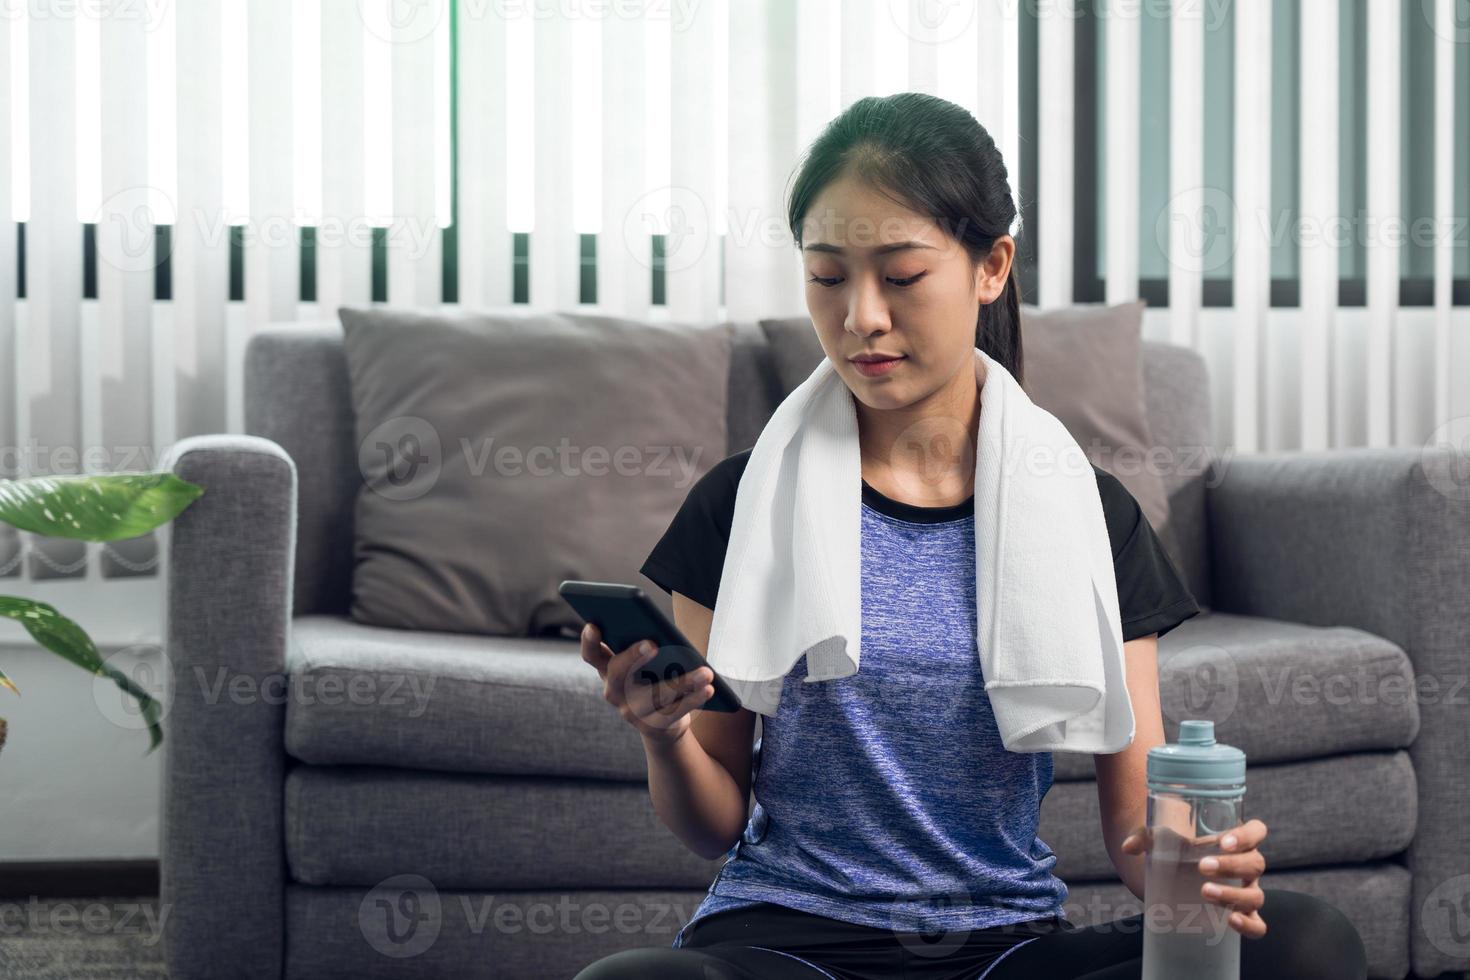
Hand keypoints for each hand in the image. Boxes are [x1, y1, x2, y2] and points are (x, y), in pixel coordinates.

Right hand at [579, 621, 714, 746]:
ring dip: (683, 682)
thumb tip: (663, 636)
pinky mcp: (652, 726)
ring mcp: (630, 711)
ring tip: (705, 672)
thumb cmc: (655, 678)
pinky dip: (693, 699)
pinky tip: (709, 689)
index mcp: (609, 668)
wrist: (663, 722)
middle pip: (617, 672)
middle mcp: (614, 691)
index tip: (594, 625)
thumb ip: (646, 647)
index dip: (589, 641)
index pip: (592, 654)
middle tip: (653, 643)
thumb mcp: (647, 662)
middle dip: (633, 656)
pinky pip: (674, 712)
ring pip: (654, 695)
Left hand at [1121, 817, 1268, 938]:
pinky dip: (1249, 925)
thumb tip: (1128, 847)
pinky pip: (1257, 924)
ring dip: (1233, 895)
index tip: (1223, 841)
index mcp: (1235, 841)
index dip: (1247, 835)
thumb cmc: (1172, 849)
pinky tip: (1231, 921)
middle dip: (1231, 865)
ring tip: (1205, 892)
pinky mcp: (1238, 914)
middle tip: (1202, 867)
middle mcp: (1245, 866)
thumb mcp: (1159, 839)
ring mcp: (1245, 891)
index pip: (1256, 831)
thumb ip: (1144, 838)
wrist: (1170, 874)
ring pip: (1255, 894)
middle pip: (1255, 863)